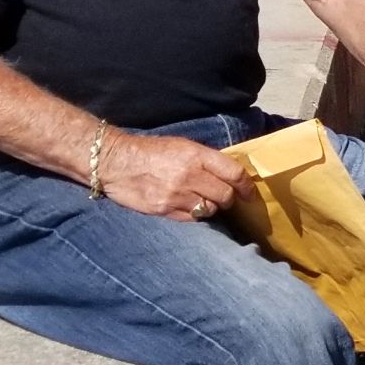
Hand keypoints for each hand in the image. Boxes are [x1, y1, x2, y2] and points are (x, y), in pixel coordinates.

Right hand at [100, 133, 249, 222]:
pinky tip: (186, 206)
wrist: (115, 161)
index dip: (246, 186)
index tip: (249, 193)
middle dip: (228, 199)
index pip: (234, 173)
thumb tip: (231, 174)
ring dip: (210, 207)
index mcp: (196, 156)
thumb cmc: (151, 152)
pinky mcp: (164, 210)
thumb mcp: (182, 146)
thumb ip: (206, 160)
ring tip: (201, 200)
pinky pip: (191, 218)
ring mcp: (177, 195)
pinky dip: (194, 215)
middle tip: (223, 197)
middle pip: (225, 196)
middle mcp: (189, 176)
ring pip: (210, 210)